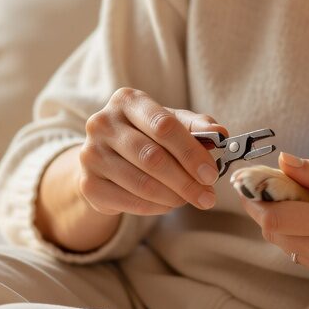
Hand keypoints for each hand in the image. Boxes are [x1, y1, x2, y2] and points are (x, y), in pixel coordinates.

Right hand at [78, 87, 228, 215]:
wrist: (107, 158)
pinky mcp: (87, 183)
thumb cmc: (147, 136)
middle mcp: (103, 123)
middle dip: (186, 181)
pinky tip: (167, 204)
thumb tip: (221, 133)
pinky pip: (128, 201)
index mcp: (127, 100)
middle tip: (207, 197)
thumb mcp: (173, 124)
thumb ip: (198, 127)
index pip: (164, 126)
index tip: (211, 174)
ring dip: (173, 197)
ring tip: (188, 199)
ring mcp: (90, 153)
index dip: (191, 153)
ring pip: (141, 183)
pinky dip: (154, 207)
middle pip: (152, 158)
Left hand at [236, 153, 308, 296]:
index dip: (257, 198)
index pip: (276, 216)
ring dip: (288, 226)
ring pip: (291, 249)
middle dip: (266, 211)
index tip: (250, 182)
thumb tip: (285, 162)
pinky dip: (308, 242)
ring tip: (307, 206)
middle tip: (270, 190)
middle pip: (276, 235)